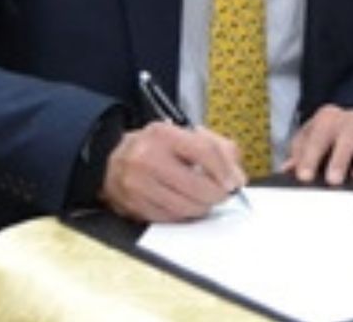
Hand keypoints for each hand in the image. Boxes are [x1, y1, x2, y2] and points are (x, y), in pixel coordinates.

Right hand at [100, 122, 244, 222]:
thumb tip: (237, 179)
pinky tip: (185, 205)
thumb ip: (219, 150)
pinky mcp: (132, 206)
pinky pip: (170, 218)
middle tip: (222, 194)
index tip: (233, 183)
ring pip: (185, 206)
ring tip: (205, 200)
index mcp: (163, 134)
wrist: (115, 160)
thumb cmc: (159, 148)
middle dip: (216, 194)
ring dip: (202, 207)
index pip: (204, 152)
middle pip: (196, 185)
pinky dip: (184, 215)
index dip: (224, 171)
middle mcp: (147, 158)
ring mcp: (137, 184)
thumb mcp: (187, 136)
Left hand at [283, 105, 352, 185]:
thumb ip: (299, 153)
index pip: (319, 134)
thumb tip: (288, 169)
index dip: (310, 155)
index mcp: (329, 118)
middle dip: (340, 157)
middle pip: (348, 132)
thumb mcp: (310, 140)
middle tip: (333, 179)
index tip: (303, 175)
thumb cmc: (329, 136)